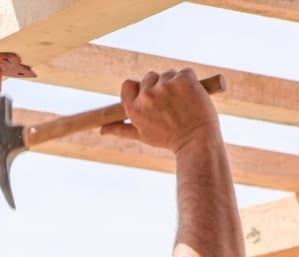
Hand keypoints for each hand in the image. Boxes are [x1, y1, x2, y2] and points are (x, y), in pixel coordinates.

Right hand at [99, 69, 220, 154]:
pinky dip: (190, 81)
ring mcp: (166, 86)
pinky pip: (184, 72)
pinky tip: (192, 97)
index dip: (140, 89)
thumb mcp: (142, 135)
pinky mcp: (184, 79)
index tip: (150, 98)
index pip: (128, 84)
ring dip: (175, 84)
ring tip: (182, 103)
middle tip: (171, 105)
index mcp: (134, 108)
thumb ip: (121, 129)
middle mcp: (147, 96)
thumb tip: (101, 130)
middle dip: (159, 86)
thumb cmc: (168, 139)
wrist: (197, 141)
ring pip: (168, 74)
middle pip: (149, 77)